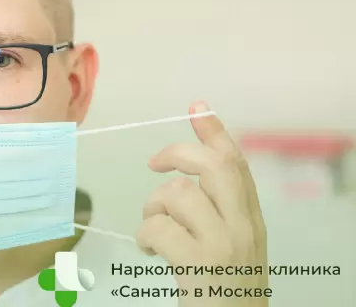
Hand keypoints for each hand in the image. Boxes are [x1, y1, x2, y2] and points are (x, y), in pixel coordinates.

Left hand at [136, 102, 268, 306]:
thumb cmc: (227, 289)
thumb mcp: (235, 245)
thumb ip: (220, 211)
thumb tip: (186, 179)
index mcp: (251, 219)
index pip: (236, 163)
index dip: (215, 131)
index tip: (197, 107)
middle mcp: (243, 227)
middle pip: (214, 166)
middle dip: (179, 153)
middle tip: (154, 163)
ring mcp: (222, 244)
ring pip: (178, 194)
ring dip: (153, 206)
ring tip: (153, 229)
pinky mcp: (199, 263)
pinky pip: (158, 227)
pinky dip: (145, 235)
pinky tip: (149, 251)